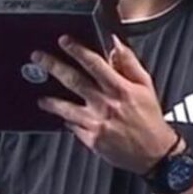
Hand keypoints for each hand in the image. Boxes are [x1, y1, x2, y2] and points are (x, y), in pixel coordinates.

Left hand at [32, 34, 177, 174]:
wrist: (154, 152)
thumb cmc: (150, 118)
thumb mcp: (146, 85)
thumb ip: (129, 62)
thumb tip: (115, 44)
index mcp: (120, 88)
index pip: (94, 63)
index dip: (77, 50)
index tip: (64, 41)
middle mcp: (106, 104)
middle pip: (74, 80)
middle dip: (54, 66)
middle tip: (38, 58)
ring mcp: (96, 122)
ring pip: (66, 107)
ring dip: (51, 101)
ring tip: (41, 97)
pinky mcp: (91, 138)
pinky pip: (72, 126)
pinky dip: (66, 120)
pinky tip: (61, 116)